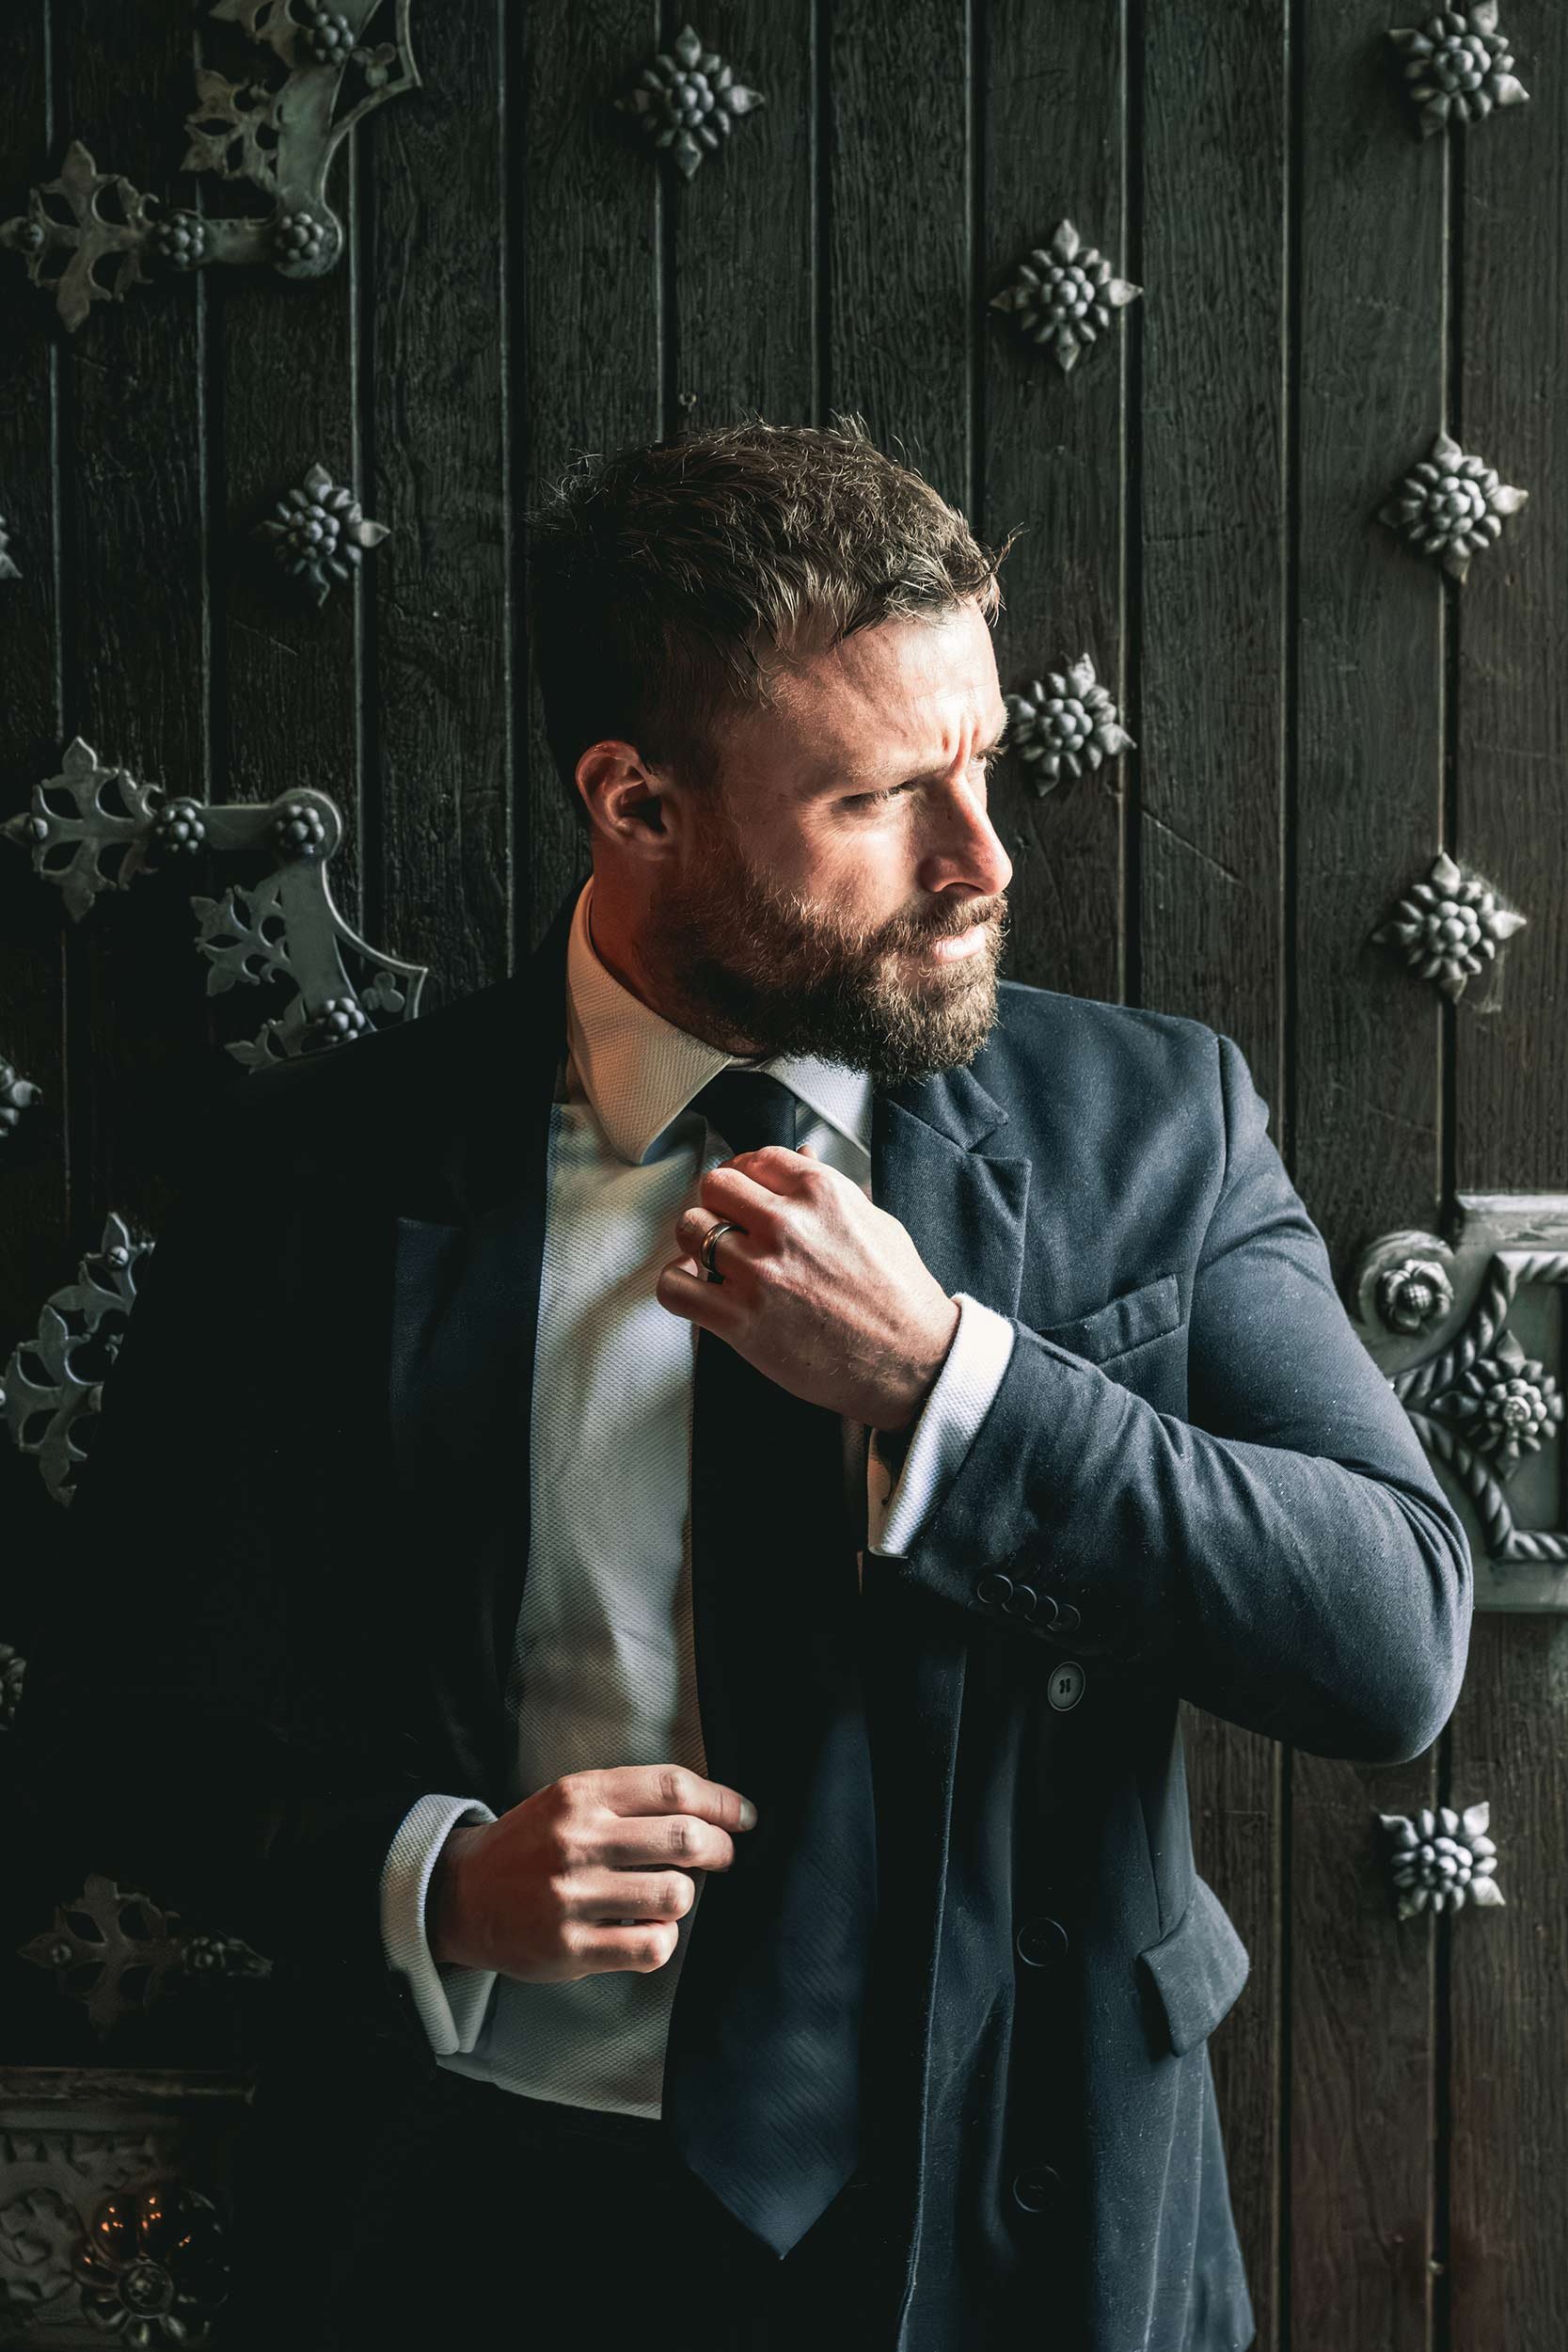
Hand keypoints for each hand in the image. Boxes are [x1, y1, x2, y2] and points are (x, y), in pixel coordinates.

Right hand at [428, 1765, 755, 1981]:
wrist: (464, 1894)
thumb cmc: (534, 1843)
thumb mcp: (573, 1800)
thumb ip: (633, 1799)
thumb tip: (715, 1810)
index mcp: (583, 1795)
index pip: (673, 1788)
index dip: (722, 1802)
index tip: (744, 1816)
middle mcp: (578, 1841)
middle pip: (684, 1838)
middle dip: (719, 1849)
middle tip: (722, 1856)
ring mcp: (572, 1897)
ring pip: (675, 1895)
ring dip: (684, 1896)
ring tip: (667, 1895)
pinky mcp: (570, 1948)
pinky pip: (652, 1946)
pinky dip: (663, 1939)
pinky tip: (647, 1929)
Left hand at [656, 1141, 960, 1431]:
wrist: (911, 1363)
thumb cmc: (899, 1297)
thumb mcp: (875, 1222)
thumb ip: (828, 1187)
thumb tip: (800, 1154)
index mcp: (821, 1194)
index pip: (755, 1159)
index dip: (744, 1174)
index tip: (743, 1192)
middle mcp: (787, 1226)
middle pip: (714, 1186)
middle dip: (718, 1204)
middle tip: (727, 1225)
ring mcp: (760, 1274)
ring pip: (690, 1230)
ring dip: (697, 1243)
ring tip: (712, 1259)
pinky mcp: (741, 1321)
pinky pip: (675, 1288)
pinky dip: (677, 1285)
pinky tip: (696, 1287)